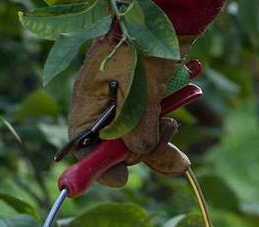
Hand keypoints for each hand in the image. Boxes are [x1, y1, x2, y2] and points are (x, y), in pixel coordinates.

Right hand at [66, 1, 222, 184]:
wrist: (171, 17)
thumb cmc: (146, 45)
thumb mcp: (141, 90)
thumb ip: (137, 126)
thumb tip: (138, 151)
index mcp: (89, 99)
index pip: (83, 146)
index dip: (98, 166)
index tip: (121, 178)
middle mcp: (104, 104)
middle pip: (114, 147)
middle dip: (140, 149)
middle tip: (164, 135)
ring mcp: (125, 103)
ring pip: (137, 140)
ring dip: (157, 142)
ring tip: (173, 126)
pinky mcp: (145, 100)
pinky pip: (150, 127)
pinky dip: (163, 132)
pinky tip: (174, 122)